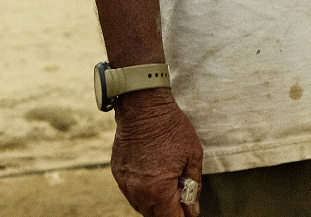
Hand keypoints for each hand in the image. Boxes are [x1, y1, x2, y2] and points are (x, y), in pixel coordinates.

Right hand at [109, 91, 203, 216]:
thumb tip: (192, 210)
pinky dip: (142, 192)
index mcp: (159, 189)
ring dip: (154, 204)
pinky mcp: (118, 173)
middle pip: (154, 216)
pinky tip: (152, 178)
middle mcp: (139, 191)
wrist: (143, 106)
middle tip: (180, 199)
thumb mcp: (193, 155)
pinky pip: (131, 192)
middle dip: (168, 211)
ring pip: (141, 206)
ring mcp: (126, 183)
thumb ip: (193, 186)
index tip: (188, 213)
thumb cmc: (171, 127)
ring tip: (167, 186)